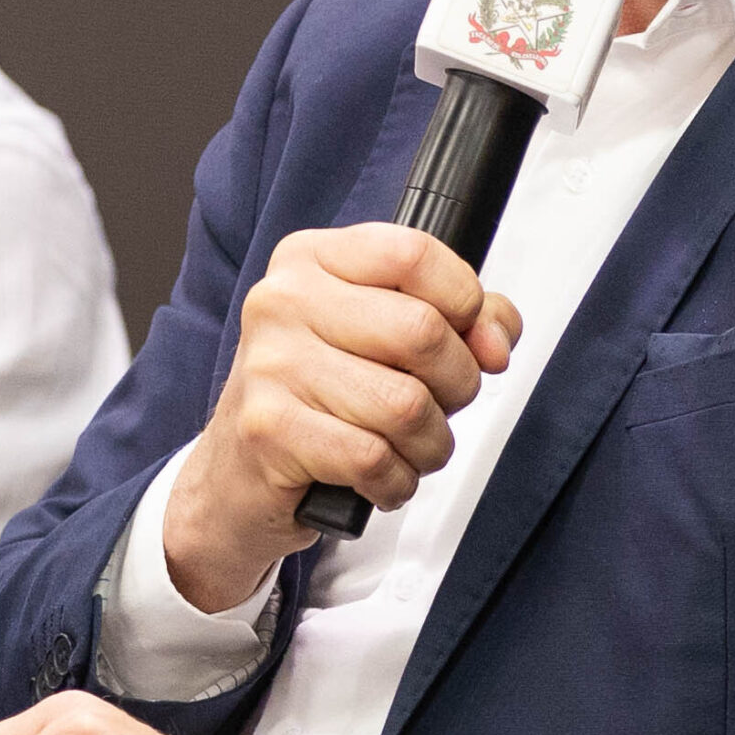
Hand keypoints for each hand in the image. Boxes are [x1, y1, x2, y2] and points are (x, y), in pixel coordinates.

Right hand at [158, 224, 527, 607]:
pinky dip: (396, 480)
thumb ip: (462, 320)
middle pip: (422, 332)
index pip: (415, 253)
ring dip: (429, 444)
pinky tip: (379, 476)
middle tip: (438, 404)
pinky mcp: (268, 429)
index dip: (466, 302)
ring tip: (407, 447)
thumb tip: (496, 340)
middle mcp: (284, 300)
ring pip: (406, 405)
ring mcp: (271, 364)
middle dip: (457, 385)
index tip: (469, 339)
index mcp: (313, 259)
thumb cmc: (323, 398)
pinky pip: (374, 458)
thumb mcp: (387, 337)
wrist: (238, 474)